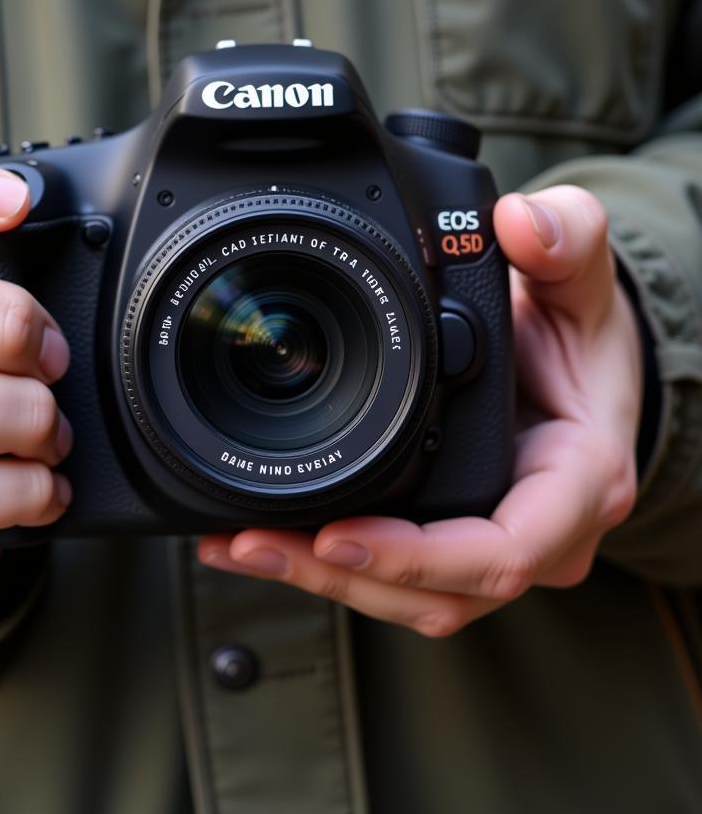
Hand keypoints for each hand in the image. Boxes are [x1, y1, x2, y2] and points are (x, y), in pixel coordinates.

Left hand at [199, 186, 640, 635]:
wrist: (569, 372)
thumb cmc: (578, 341)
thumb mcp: (580, 282)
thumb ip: (566, 239)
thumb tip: (522, 220)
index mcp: (574, 484)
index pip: (499, 552)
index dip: (414, 556)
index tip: (337, 535)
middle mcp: (536, 537)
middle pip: (433, 591)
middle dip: (339, 574)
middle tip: (253, 541)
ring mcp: (486, 549)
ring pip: (402, 595)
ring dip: (317, 579)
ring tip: (236, 544)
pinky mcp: (445, 543)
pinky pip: (388, 574)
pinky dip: (323, 566)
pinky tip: (261, 538)